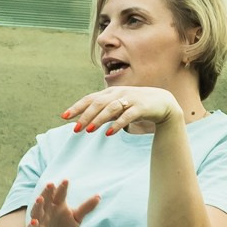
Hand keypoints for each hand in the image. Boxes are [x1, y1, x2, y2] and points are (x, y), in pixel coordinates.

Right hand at [25, 179, 100, 226]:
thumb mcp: (76, 217)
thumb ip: (86, 207)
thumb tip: (99, 196)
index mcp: (58, 204)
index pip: (60, 194)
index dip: (63, 188)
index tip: (66, 180)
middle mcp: (47, 209)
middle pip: (46, 198)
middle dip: (47, 191)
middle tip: (51, 184)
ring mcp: (40, 219)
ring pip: (37, 210)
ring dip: (38, 205)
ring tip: (40, 199)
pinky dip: (33, 224)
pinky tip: (34, 222)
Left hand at [61, 84, 182, 136]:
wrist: (163, 102)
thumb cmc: (136, 104)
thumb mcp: (117, 106)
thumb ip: (102, 111)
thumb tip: (83, 121)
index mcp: (110, 93)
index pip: (90, 98)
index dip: (77, 107)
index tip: (64, 116)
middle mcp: (118, 93)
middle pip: (98, 103)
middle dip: (85, 115)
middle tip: (75, 129)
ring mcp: (130, 99)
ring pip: (110, 108)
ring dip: (98, 119)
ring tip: (88, 130)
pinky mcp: (141, 107)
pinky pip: (127, 116)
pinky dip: (117, 124)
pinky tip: (109, 133)